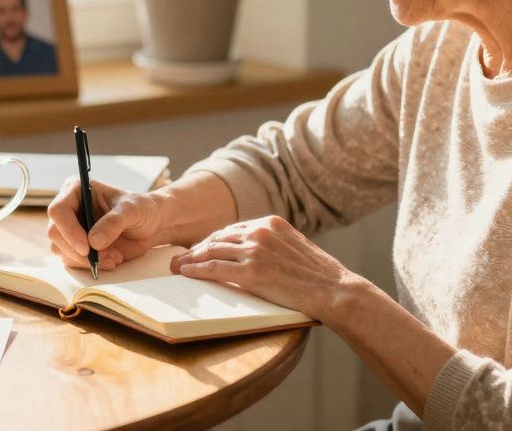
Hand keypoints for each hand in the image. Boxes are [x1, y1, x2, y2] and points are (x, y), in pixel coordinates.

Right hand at [46, 177, 165, 270]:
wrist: (151, 226)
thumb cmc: (141, 209)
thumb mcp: (132, 210)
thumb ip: (114, 222)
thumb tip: (94, 241)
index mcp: (77, 190)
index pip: (58, 210)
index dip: (68, 230)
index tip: (86, 247)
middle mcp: (69, 209)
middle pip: (55, 233)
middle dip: (78, 251)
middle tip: (104, 257)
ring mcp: (71, 229)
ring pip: (61, 250)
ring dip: (86, 260)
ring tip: (114, 257)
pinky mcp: (76, 247)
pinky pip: (72, 261)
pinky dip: (91, 265)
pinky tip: (112, 260)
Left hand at [170, 216, 358, 320]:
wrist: (333, 289)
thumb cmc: (318, 275)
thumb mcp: (295, 247)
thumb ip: (273, 244)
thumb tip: (253, 253)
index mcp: (271, 222)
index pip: (233, 228)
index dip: (215, 239)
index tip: (203, 247)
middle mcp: (260, 231)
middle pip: (219, 237)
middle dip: (199, 247)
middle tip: (183, 256)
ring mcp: (255, 250)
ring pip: (212, 251)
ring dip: (191, 258)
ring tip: (178, 265)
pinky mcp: (251, 272)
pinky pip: (214, 268)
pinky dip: (196, 269)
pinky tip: (186, 272)